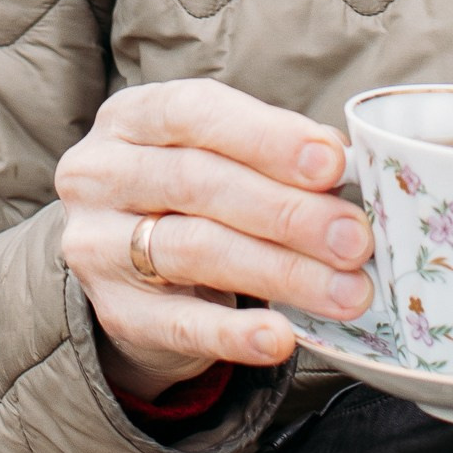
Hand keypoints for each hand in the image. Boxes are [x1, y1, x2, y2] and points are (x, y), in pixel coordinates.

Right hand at [54, 78, 372, 394]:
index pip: (196, 113)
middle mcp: (101, 173)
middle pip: (199, 184)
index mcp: (132, 116)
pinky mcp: (115, 312)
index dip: (267, 137)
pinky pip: (179, 324)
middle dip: (288, 212)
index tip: (333, 164)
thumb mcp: (218, 156)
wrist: (128, 270)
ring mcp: (98, 244)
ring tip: (346, 291)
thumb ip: (272, 153)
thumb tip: (341, 164)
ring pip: (196, 250)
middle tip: (355, 239)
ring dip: (282, 271)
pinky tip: (280, 338)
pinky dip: (234, 335)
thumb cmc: (190, 194)